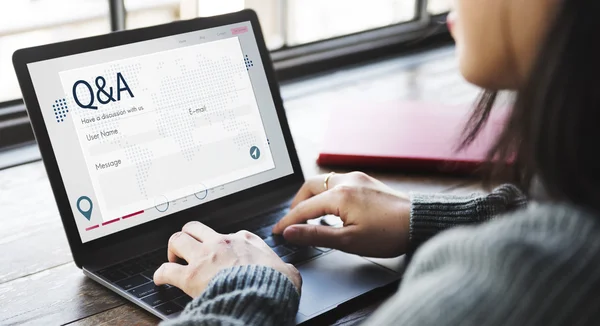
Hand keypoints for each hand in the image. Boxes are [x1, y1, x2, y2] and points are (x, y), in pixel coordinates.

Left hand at [154, 221, 301, 297]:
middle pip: (195, 227)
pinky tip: (160, 279)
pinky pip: (166, 270)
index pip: (229, 234)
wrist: (262, 296)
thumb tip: (289, 273)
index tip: (221, 252)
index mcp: (245, 240)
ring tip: (173, 259)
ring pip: (178, 239)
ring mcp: (204, 257)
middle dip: (189, 236)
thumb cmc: (274, 285)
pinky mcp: (191, 276)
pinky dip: (161, 274)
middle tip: (188, 248)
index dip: (223, 243)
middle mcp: (222, 243)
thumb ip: (284, 268)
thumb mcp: (288, 272)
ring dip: (173, 249)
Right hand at [272, 172, 410, 257]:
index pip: (303, 208)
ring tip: (310, 216)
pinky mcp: (366, 181)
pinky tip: (331, 208)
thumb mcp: (348, 241)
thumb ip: (316, 235)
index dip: (288, 221)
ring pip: (323, 182)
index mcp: (339, 195)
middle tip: (292, 221)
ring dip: (312, 197)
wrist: (419, 222)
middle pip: (310, 186)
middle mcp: (346, 181)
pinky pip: (338, 182)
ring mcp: (357, 178)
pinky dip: (327, 193)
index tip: (277, 231)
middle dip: (297, 203)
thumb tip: (291, 232)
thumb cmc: (389, 233)